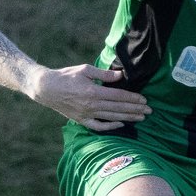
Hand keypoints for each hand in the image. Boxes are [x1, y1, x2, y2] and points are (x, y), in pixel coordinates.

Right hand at [29, 64, 148, 130]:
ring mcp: (86, 114)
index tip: (144, 100)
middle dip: (135, 110)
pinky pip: (98, 126)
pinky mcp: (81, 120)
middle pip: (118, 108)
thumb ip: (104, 74)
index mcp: (93, 91)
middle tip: (149, 111)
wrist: (46, 88)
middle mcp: (91, 105)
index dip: (133, 98)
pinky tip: (121, 124)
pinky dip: (110, 126)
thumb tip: (121, 76)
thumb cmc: (66, 76)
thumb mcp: (85, 69)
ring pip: (111, 118)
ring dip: (128, 118)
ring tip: (141, 118)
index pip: (119, 96)